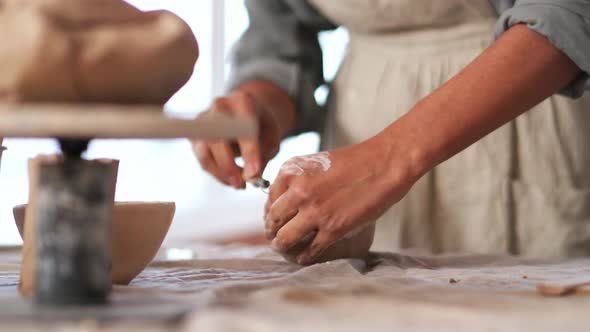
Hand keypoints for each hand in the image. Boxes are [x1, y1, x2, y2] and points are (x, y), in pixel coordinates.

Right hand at [192, 81, 294, 188]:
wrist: (246, 114)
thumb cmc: (261, 125)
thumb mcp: (272, 136)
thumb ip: (264, 154)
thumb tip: (252, 176)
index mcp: (242, 101)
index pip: (242, 127)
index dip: (249, 151)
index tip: (254, 172)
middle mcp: (219, 107)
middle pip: (217, 138)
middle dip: (229, 166)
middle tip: (243, 184)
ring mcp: (203, 120)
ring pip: (205, 152)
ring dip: (221, 173)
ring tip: (239, 185)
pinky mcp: (195, 135)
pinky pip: (203, 159)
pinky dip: (216, 173)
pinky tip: (231, 179)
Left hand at [264, 136, 420, 264]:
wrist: (385, 163)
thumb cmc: (356, 162)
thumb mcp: (317, 163)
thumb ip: (300, 180)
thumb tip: (287, 202)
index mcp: (292, 171)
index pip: (270, 198)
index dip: (271, 212)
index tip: (275, 220)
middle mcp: (298, 191)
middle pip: (273, 220)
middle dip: (273, 231)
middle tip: (276, 237)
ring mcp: (315, 211)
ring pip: (285, 239)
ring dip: (282, 246)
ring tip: (285, 249)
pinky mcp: (333, 228)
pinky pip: (310, 250)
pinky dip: (305, 256)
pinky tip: (305, 256)